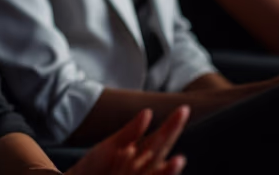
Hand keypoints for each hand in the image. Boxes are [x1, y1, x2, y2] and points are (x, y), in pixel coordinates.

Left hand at [66, 107, 188, 174]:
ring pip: (159, 173)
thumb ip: (131, 132)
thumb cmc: (94, 168)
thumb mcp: (112, 146)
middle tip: (184, 114)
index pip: (160, 138)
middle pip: (161, 150)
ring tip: (178, 159)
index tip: (183, 109)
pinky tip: (166, 165)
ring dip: (169, 169)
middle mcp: (144, 167)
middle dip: (172, 134)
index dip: (172, 125)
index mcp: (140, 154)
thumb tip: (148, 112)